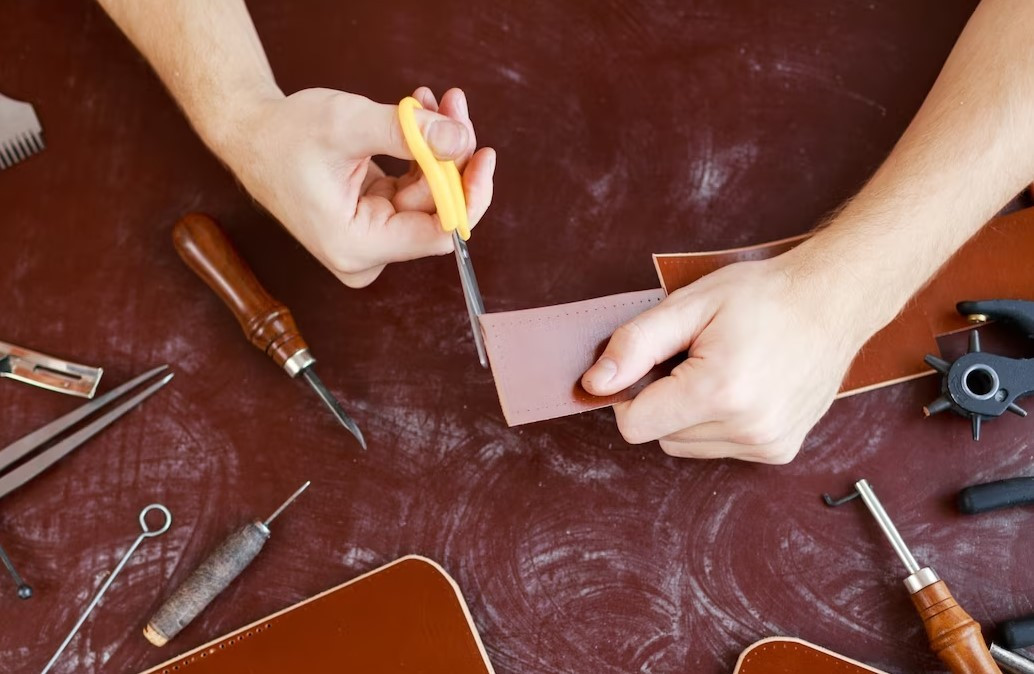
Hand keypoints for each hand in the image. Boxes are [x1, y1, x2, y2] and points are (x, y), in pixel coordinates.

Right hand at [216, 86, 494, 286]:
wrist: (250, 135)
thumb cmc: (285, 134)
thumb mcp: (347, 126)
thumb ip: (408, 133)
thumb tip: (462, 139)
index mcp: (356, 246)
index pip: (438, 235)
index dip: (468, 194)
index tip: (482, 153)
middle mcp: (366, 252)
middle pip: (436, 212)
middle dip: (451, 156)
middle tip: (454, 106)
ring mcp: (370, 237)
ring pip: (428, 195)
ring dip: (436, 147)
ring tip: (432, 100)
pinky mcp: (372, 219)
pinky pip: (413, 188)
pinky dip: (420, 153)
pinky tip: (418, 115)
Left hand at [581, 253, 869, 462]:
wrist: (833, 300)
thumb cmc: (763, 296)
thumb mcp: (688, 305)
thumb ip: (634, 346)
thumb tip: (595, 385)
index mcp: (720, 391)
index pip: (634, 425)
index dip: (632, 393)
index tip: (655, 364)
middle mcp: (747, 428)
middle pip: (660, 436)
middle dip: (665, 399)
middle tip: (696, 357)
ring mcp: (767, 444)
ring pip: (687, 445)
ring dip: (691, 413)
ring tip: (723, 369)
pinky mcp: (779, 451)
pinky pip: (719, 447)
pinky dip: (718, 422)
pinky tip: (743, 387)